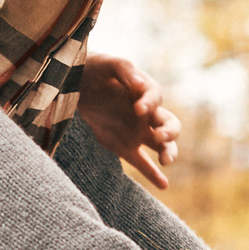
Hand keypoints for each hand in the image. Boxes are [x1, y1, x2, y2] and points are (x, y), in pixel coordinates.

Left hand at [79, 55, 181, 188]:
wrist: (77, 86)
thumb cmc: (95, 70)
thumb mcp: (107, 64)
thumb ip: (124, 70)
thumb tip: (139, 84)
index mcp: (145, 90)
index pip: (156, 97)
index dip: (150, 103)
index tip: (138, 108)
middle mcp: (147, 114)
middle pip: (170, 124)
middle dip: (170, 132)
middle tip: (160, 136)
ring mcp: (138, 132)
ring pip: (162, 145)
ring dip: (169, 152)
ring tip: (166, 161)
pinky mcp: (125, 147)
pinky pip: (142, 162)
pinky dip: (153, 174)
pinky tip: (164, 185)